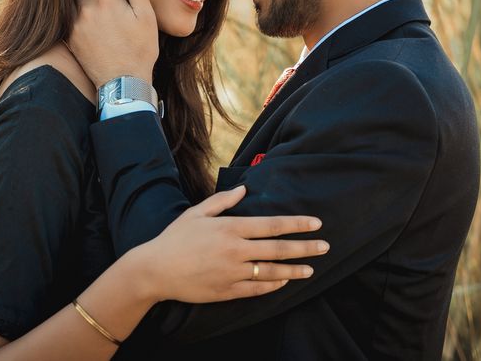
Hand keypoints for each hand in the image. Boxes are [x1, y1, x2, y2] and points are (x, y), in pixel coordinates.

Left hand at [69, 0, 158, 86]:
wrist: (123, 82)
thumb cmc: (140, 48)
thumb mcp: (146, 16)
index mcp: (106, 0)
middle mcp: (86, 10)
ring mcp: (75, 25)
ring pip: (68, 0)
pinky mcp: (70, 39)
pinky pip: (65, 18)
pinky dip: (71, 12)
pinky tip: (80, 14)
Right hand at [129, 185, 328, 302]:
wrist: (155, 270)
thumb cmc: (175, 238)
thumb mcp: (197, 213)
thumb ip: (223, 201)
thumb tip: (244, 189)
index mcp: (230, 228)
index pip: (272, 225)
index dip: (296, 224)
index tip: (316, 223)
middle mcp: (235, 250)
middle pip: (278, 249)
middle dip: (305, 247)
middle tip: (325, 246)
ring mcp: (232, 273)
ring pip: (272, 271)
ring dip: (294, 270)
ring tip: (311, 269)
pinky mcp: (227, 291)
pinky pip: (257, 289)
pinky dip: (273, 284)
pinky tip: (284, 280)